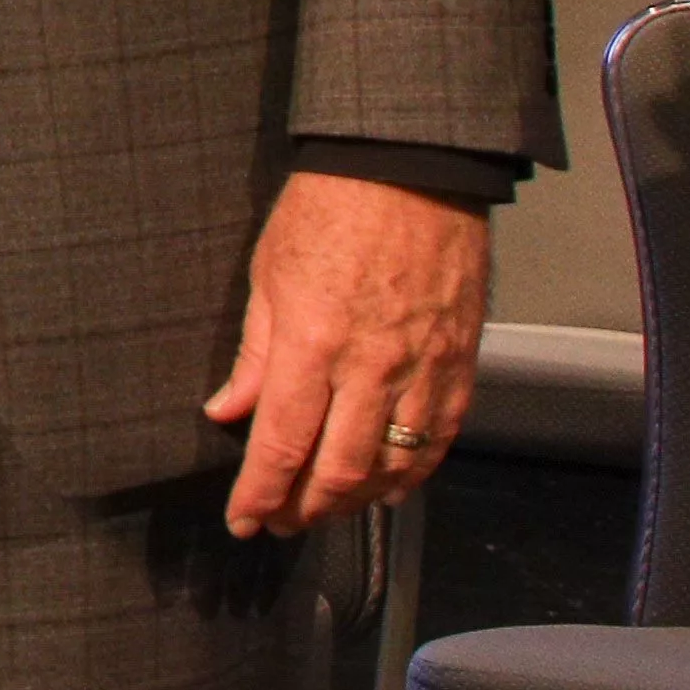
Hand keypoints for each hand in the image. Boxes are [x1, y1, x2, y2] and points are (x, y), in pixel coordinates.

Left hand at [206, 168, 491, 535]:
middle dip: (305, 510)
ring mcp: (423, 369)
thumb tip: (228, 412)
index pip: (281, 446)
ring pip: (394, 467)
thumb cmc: (330, 210)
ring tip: (327, 509)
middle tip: (281, 521)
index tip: (243, 521)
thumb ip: (254, 356)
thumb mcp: (268, 274)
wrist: (412, 168)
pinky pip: (440, 438)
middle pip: (339, 471)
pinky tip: (390, 487)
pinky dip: (414, 474)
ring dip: (357, 502)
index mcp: (312, 345)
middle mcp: (370, 368)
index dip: (260, 495)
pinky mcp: (460, 363)